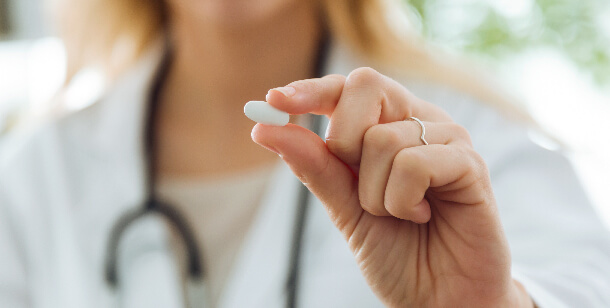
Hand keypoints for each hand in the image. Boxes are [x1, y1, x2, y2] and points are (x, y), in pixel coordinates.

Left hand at [251, 68, 533, 306]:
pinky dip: (402, 202)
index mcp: (388, 126)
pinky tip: (422, 217)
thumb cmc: (397, 251)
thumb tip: (266, 129)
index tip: (274, 101)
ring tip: (400, 215)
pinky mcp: (470, 163)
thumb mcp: (343, 208)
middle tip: (362, 189)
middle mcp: (418, 122)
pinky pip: (413, 163)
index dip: (311, 90)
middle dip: (344, 143)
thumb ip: (314, 166)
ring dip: (375, 194)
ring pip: (382, 139)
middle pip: (365, 87)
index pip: (347, 88)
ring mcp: (447, 138)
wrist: (439, 298)